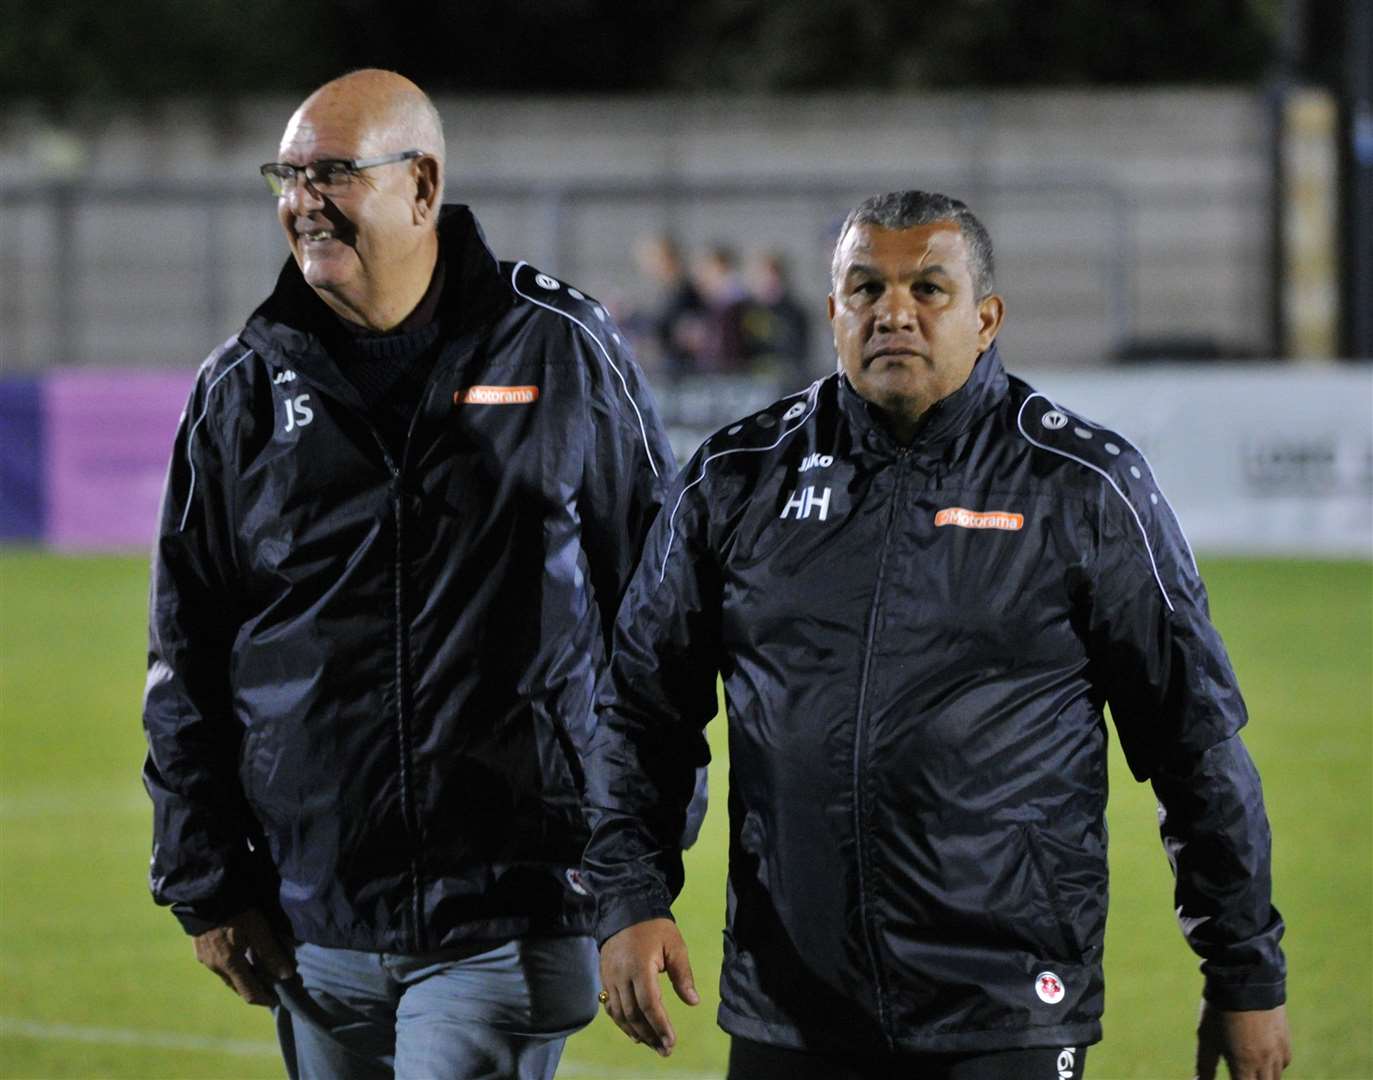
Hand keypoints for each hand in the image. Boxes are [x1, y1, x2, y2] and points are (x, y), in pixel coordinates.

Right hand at [193, 907, 294, 1006]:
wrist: (205, 893)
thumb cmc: (234, 910)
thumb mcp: (258, 929)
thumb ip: (271, 953)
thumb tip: (286, 975)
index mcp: (229, 964)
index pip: (249, 992)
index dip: (264, 999)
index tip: (277, 1000)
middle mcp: (214, 966)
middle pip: (237, 986)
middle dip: (255, 988)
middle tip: (272, 984)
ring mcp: (204, 958)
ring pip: (228, 976)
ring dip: (244, 977)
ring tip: (259, 971)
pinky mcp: (200, 948)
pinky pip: (220, 966)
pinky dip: (234, 967)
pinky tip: (243, 957)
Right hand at [599, 917, 699, 1056]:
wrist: (624, 909)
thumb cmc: (654, 927)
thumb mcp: (675, 945)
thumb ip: (683, 974)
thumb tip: (693, 1002)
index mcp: (640, 966)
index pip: (649, 1004)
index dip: (660, 1026)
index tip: (672, 1042)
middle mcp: (621, 974)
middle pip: (634, 1014)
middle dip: (650, 1035)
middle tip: (665, 1050)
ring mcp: (610, 977)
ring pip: (620, 1014)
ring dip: (636, 1033)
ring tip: (652, 1045)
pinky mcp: (605, 978)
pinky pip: (611, 1007)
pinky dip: (622, 1023)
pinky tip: (634, 1033)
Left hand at [1195, 1000, 1291, 1078]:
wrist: (1245, 977)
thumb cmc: (1220, 1009)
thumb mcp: (1206, 1038)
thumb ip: (1204, 1067)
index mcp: (1244, 1065)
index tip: (1233, 1077)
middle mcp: (1266, 1062)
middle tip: (1239, 1073)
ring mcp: (1279, 1051)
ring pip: (1275, 1077)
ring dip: (1263, 1077)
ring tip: (1249, 1070)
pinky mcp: (1286, 1039)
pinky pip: (1283, 1062)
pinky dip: (1274, 1066)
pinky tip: (1262, 1059)